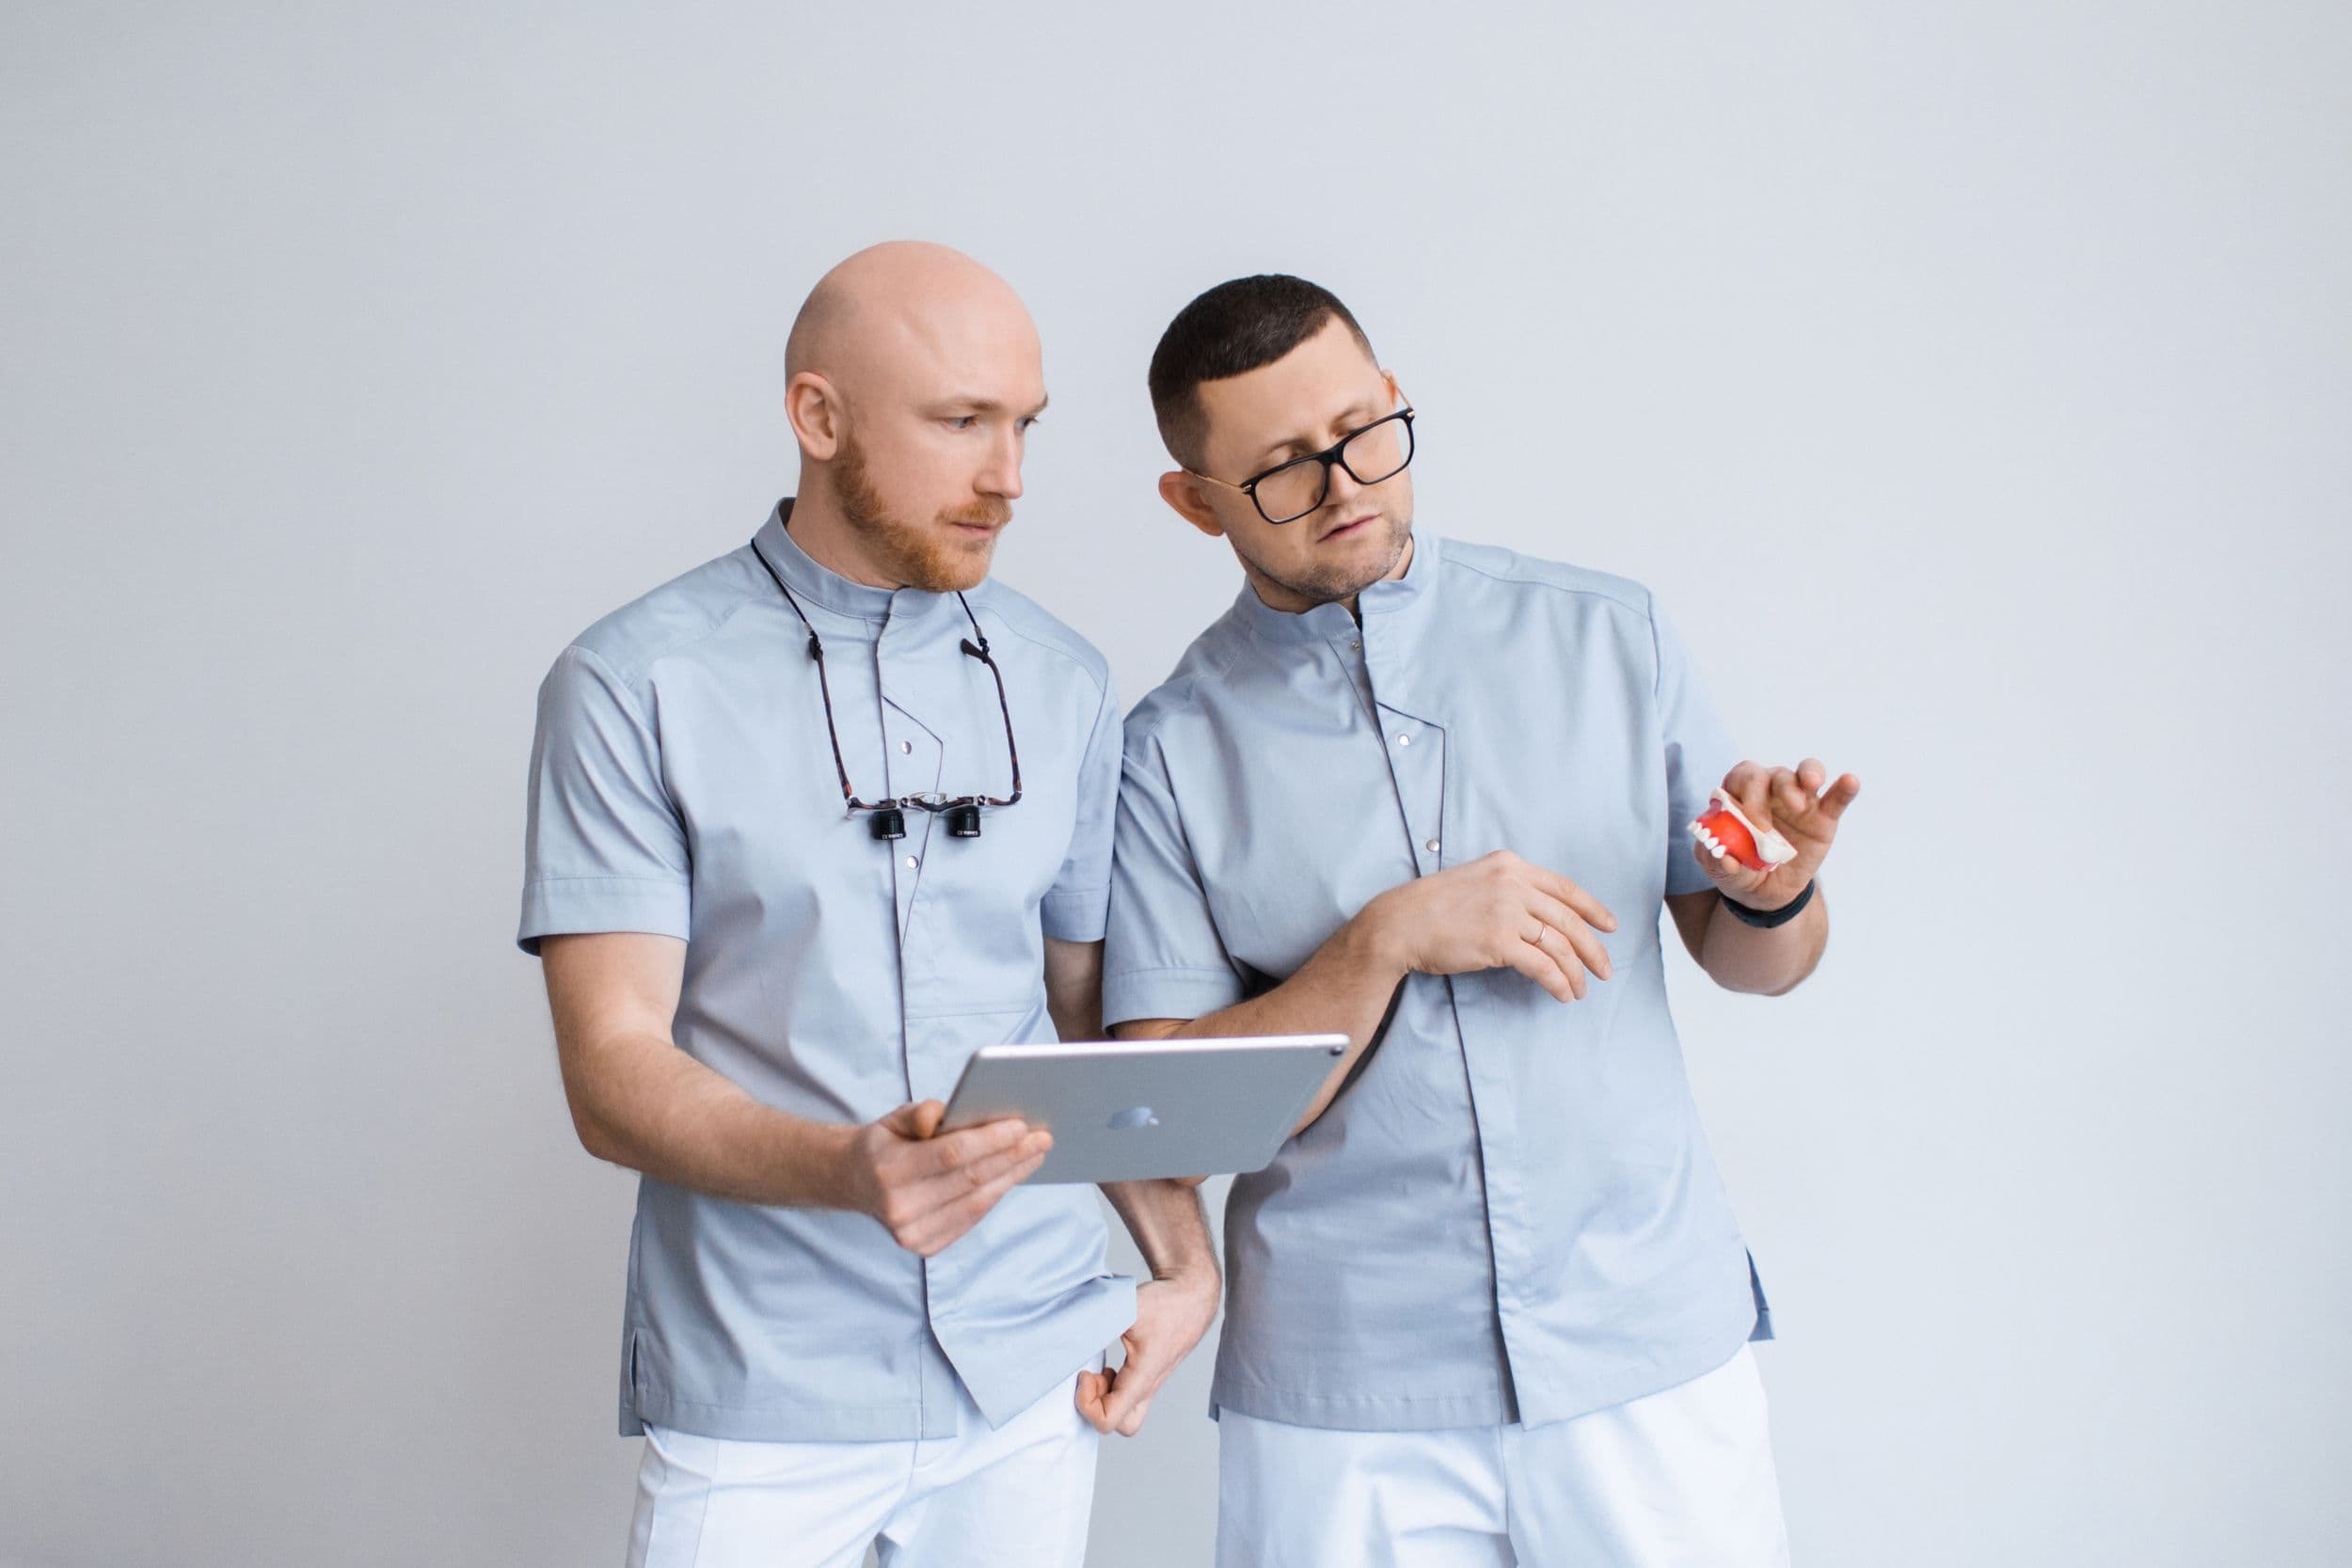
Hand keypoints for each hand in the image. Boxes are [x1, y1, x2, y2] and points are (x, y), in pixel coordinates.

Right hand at [834, 1100, 1050, 1256]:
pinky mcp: (926, 1246)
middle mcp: (899, 1208)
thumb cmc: (885, 1144)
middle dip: (1012, 1156)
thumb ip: (921, 1113)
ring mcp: (912, 1233)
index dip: (990, 1140)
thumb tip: (946, 1115)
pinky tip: (1013, 1174)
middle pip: (970, 1179)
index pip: (950, 1154)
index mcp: (888, 1170)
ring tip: (1035, 1154)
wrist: (855, 1184)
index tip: (1021, 1125)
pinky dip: (996, 1194)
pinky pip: (972, 1217)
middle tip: (1042, 1138)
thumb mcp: (894, 1119)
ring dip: (1012, 1176)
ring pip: (977, 1201)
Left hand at [1075, 1268, 1219, 1435]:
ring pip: (1126, 1415)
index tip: (1085, 1374)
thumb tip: (1069, 1327)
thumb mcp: (1128, 1306)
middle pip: (1122, 1426)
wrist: (1192, 1297)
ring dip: (1105, 1398)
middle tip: (1093, 1377)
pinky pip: (1127, 1399)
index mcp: (1143, 1377)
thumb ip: (1099, 1319)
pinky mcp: (1148, 1376)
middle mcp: (1148, 1386)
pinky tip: (1110, 1367)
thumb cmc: (1166, 1303)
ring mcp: (1150, 1384)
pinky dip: (1111, 1389)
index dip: (1087, 1403)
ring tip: (1100, 1370)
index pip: (1109, 1419)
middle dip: (1098, 1406)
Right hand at [1365, 850, 1617, 1001]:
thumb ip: (1509, 890)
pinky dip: (1557, 983)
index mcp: (1509, 865)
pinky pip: (1542, 966)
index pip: (1564, 887)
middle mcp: (1512, 883)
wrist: (1399, 923)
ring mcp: (1507, 911)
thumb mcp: (1476, 881)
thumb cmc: (1431, 908)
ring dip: (1576, 972)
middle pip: (1569, 919)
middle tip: (1605, 970)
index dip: (1592, 908)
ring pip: (1560, 945)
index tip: (1609, 926)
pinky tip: (1562, 994)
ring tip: (1580, 990)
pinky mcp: (1499, 940)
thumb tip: (1541, 919)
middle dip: (1592, 949)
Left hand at [1694, 758, 1860, 910]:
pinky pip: (1836, 798)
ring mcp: (1799, 801)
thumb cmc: (1741, 872)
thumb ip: (1716, 862)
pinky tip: (1850, 781)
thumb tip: (1721, 855)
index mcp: (1740, 797)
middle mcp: (1769, 792)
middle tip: (1783, 814)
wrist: (1769, 894)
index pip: (1743, 778)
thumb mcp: (1724, 873)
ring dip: (1808, 774)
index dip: (1749, 793)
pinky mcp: (1824, 816)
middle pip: (1774, 774)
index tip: (1754, 822)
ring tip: (1811, 785)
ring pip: (1803, 773)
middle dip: (1778, 788)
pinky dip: (1844, 788)